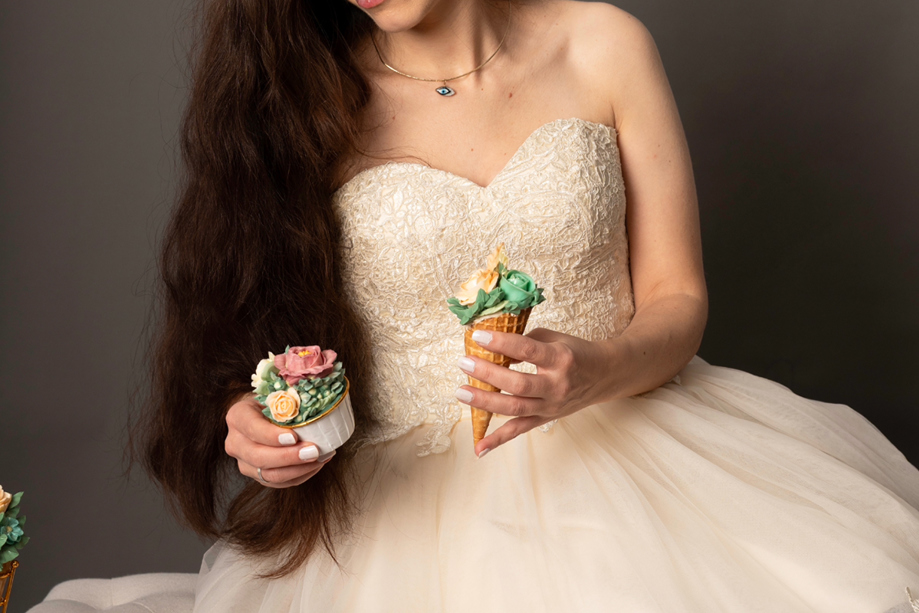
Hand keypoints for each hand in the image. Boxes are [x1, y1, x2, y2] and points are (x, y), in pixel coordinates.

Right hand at [225, 395, 333, 487]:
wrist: (264, 414)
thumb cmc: (274, 400)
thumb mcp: (277, 393)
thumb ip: (288, 397)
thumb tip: (316, 398)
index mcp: (237, 416)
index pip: (251, 428)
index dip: (271, 435)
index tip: (294, 436)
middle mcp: (235, 442)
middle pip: (258, 457)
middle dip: (288, 457)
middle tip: (314, 451)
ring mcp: (244, 462)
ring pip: (268, 474)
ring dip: (297, 469)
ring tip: (319, 458)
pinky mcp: (256, 475)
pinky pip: (278, 482)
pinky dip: (299, 476)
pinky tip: (316, 465)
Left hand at [455, 327, 616, 456]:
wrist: (603, 376)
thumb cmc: (575, 353)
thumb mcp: (555, 339)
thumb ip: (525, 341)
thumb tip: (492, 344)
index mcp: (560, 359)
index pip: (527, 350)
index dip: (501, 343)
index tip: (478, 337)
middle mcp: (556, 385)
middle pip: (518, 384)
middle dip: (488, 374)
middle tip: (464, 363)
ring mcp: (550, 406)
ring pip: (514, 408)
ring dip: (485, 402)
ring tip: (461, 392)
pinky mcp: (545, 419)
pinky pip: (519, 431)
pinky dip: (498, 440)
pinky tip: (478, 447)